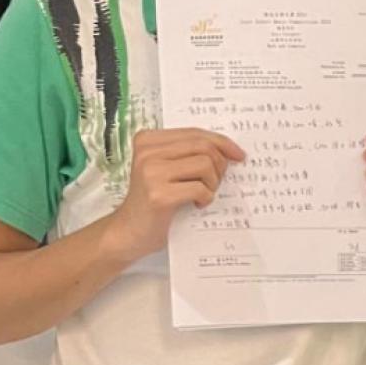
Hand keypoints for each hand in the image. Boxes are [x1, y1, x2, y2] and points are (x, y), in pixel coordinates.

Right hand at [104, 128, 244, 261]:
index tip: (238, 154)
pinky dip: (206, 197)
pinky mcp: (159, 195)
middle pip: (203, 146)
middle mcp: (147, 152)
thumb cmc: (152, 201)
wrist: (128, 232)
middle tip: (215, 182)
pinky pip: (200, 188)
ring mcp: (151, 172)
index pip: (195, 132)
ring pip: (205, 164)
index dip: (222, 142)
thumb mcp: (166, 169)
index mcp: (148, 140)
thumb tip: (230, 151)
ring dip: (212, 182)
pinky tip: (196, 205)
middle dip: (219, 164)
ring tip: (203, 194)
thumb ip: (189, 154)